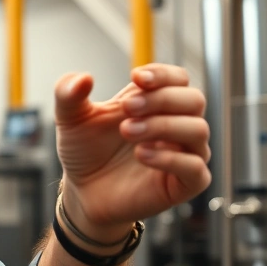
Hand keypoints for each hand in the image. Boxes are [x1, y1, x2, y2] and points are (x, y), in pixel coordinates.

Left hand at [54, 64, 210, 242]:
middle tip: (127, 108)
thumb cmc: (85, 151)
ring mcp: (184, 154)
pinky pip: (195, 167)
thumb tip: (83, 78)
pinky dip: (171, 158)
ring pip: (198, 130)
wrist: (82, 191)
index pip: (179, 78)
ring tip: (127, 131)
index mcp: (155, 104)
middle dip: (161, 98)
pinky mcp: (185, 184)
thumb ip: (68, 94)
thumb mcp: (70, 119)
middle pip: (194, 99)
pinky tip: (142, 155)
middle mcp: (176, 126)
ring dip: (163, 125)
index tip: (137, 77)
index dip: (163, 74)